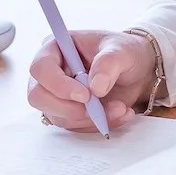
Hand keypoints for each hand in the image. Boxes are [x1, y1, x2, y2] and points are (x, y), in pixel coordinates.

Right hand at [27, 30, 156, 132]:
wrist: (136, 72)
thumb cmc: (123, 53)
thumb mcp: (122, 50)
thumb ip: (108, 63)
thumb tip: (95, 87)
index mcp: (56, 48)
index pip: (41, 68)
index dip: (58, 84)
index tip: (85, 95)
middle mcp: (50, 73)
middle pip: (39, 97)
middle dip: (69, 108)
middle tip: (97, 109)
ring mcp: (56, 95)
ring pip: (57, 116)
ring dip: (90, 118)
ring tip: (120, 108)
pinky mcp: (67, 113)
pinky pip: (74, 126)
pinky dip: (97, 124)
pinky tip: (120, 113)